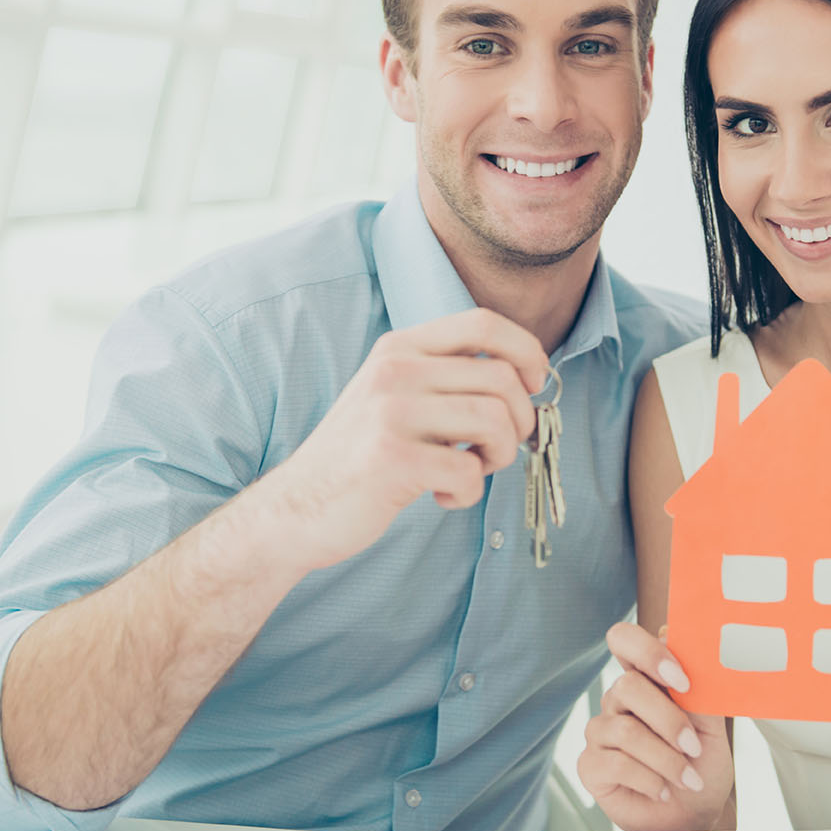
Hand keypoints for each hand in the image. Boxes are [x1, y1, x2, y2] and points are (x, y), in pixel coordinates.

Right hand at [250, 308, 549, 572]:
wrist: (296, 507)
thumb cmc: (361, 456)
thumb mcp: (395, 396)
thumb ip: (447, 378)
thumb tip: (527, 379)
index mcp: (400, 348)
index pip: (484, 323)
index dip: (527, 351)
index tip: (534, 385)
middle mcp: (395, 370)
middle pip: (503, 379)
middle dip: (520, 421)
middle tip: (497, 449)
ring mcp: (391, 413)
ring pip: (496, 422)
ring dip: (499, 457)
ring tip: (471, 471)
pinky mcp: (392, 460)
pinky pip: (470, 472)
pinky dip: (469, 493)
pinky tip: (443, 496)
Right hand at [578, 623, 732, 830]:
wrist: (695, 815)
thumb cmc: (701, 766)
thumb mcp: (712, 729)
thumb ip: (702, 692)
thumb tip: (698, 656)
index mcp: (646, 679)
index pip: (625, 640)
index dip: (648, 653)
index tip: (682, 680)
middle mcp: (618, 701)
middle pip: (627, 687)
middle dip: (668, 720)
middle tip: (694, 746)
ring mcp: (601, 732)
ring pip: (626, 732)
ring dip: (666, 759)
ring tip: (688, 779)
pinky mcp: (591, 765)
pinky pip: (615, 764)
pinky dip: (649, 780)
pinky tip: (663, 790)